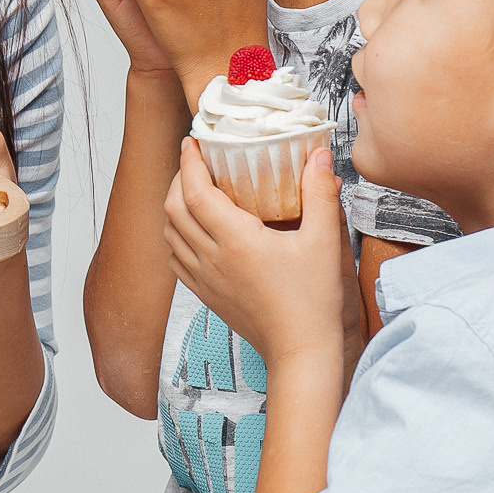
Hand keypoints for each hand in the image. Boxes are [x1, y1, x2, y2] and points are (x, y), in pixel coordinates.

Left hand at [164, 138, 347, 371]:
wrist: (301, 350)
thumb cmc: (314, 300)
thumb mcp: (324, 241)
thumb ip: (320, 194)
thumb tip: (318, 155)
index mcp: (236, 241)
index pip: (195, 191)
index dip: (189, 162)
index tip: (192, 142)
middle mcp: (212, 258)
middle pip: (173, 208)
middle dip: (179, 178)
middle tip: (196, 162)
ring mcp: (205, 279)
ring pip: (169, 233)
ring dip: (174, 206)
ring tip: (193, 190)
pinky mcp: (206, 295)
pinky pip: (176, 259)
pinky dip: (176, 236)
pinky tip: (194, 230)